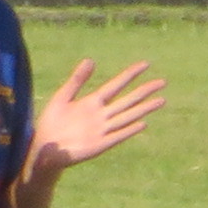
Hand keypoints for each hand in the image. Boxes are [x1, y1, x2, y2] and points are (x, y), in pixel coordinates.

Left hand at [27, 58, 166, 173]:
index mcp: (92, 102)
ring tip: (161, 100)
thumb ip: (77, 80)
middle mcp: (102, 115)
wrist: (45, 147)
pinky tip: (143, 124)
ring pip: (128, 116)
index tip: (145, 64)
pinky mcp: (100, 144)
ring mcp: (103, 129)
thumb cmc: (51, 122)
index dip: (130, 75)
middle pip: (128, 100)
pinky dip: (129, 130)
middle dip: (144, 91)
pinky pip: (118, 136)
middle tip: (162, 82)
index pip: (116, 85)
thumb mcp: (63, 97)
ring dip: (144, 109)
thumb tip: (90, 60)